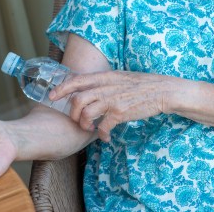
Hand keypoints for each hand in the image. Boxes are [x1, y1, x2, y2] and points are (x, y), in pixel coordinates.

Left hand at [49, 71, 171, 141]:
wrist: (161, 90)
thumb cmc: (140, 84)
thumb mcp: (119, 76)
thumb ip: (103, 81)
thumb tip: (88, 89)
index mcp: (104, 76)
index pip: (76, 80)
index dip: (61, 88)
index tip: (52, 96)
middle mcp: (105, 87)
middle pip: (77, 100)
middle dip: (72, 114)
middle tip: (76, 120)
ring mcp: (112, 100)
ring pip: (86, 114)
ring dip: (84, 125)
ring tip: (90, 129)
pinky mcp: (120, 113)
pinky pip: (102, 127)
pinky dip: (101, 134)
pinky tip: (105, 137)